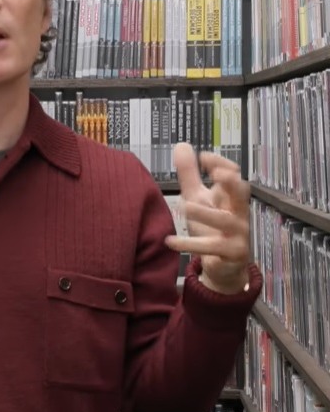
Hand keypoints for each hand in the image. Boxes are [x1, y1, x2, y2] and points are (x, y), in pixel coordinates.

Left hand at [165, 143, 250, 294]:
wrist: (224, 266)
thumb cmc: (211, 227)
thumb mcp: (197, 197)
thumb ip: (190, 174)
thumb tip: (181, 145)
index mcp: (230, 196)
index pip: (234, 175)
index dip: (221, 164)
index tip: (203, 157)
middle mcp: (238, 212)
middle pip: (242, 194)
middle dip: (232, 183)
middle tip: (217, 174)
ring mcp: (237, 233)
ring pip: (226, 220)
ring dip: (205, 213)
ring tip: (184, 206)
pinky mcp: (231, 253)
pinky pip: (211, 247)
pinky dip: (189, 244)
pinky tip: (169, 241)